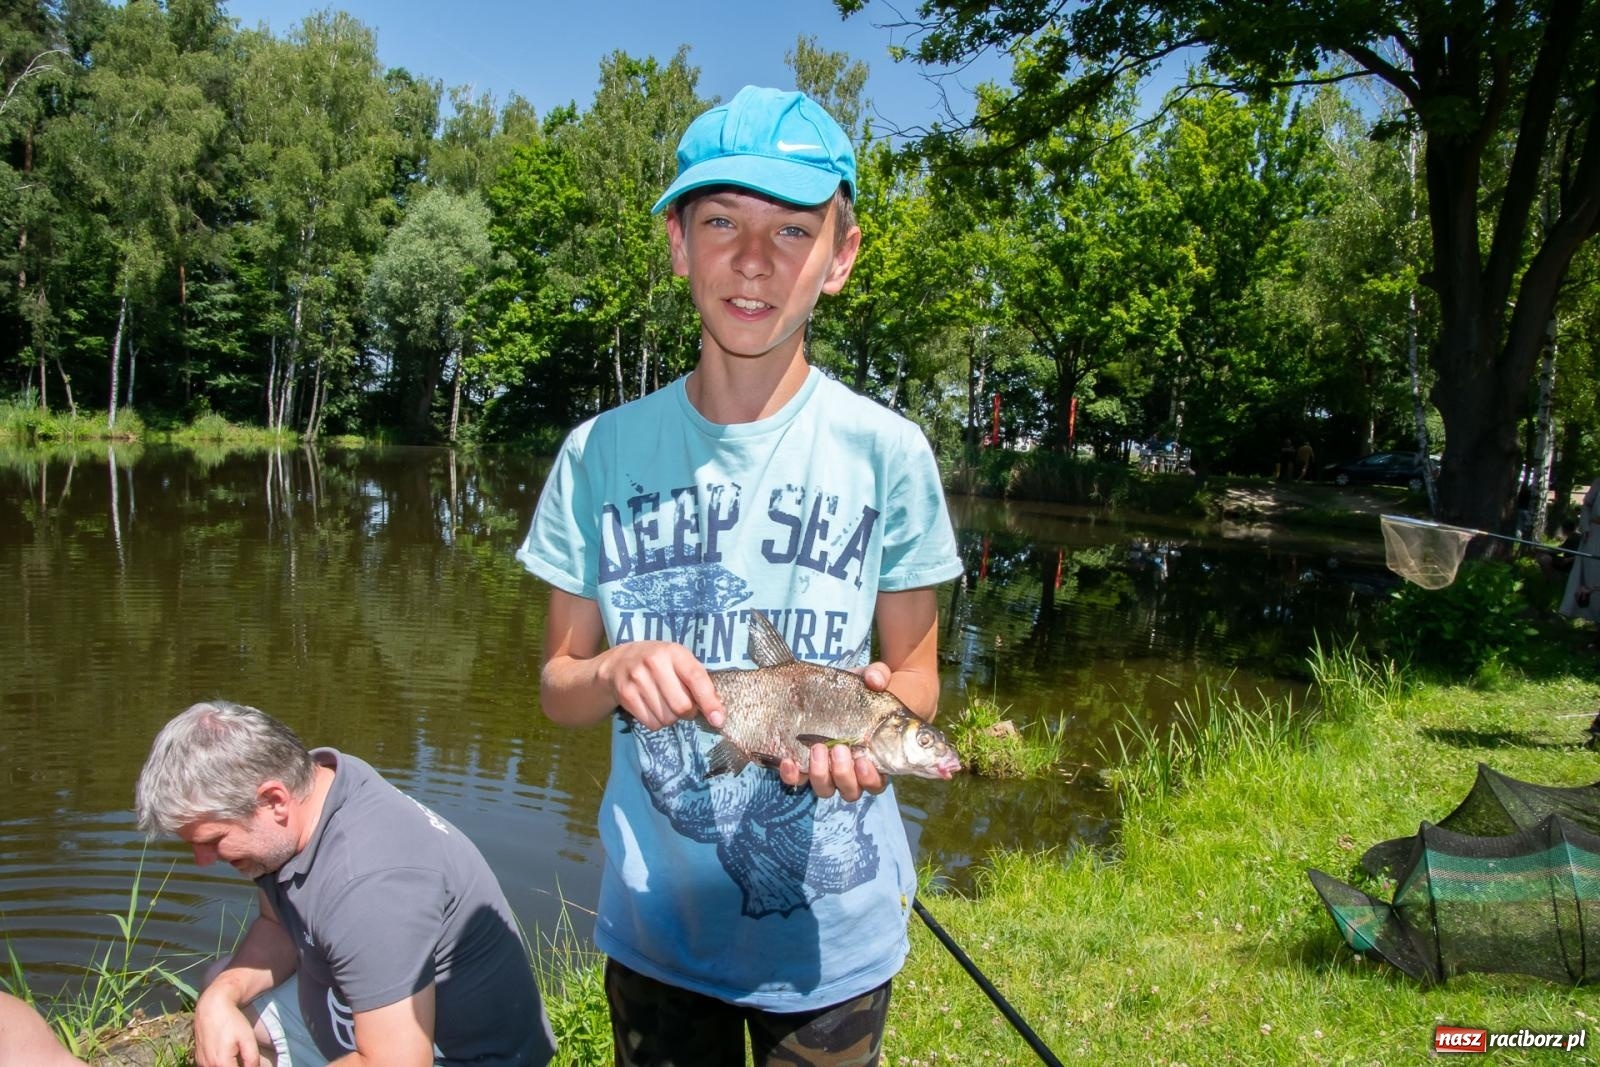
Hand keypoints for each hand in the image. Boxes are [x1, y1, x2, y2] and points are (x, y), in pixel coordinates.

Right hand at [192, 986, 261, 1066]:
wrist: (211, 1007)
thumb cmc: (232, 1021)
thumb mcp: (248, 1038)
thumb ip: (252, 1059)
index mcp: (222, 1063)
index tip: (250, 1061)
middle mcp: (208, 1066)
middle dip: (237, 1066)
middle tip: (243, 1055)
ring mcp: (202, 1063)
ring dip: (229, 1065)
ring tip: (236, 1053)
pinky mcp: (198, 1059)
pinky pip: (211, 1066)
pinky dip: (220, 1064)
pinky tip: (227, 1053)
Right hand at [599, 640, 724, 730]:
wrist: (617, 663)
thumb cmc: (659, 664)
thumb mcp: (678, 662)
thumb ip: (699, 681)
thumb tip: (717, 714)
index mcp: (673, 652)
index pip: (696, 678)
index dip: (709, 702)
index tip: (718, 719)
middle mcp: (654, 662)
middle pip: (682, 706)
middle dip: (688, 712)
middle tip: (684, 705)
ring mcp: (637, 678)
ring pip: (667, 718)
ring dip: (671, 718)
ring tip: (664, 702)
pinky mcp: (626, 694)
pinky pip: (651, 723)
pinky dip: (656, 722)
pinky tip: (652, 707)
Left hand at [777, 659, 891, 801]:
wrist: (834, 691)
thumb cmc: (859, 691)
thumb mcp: (871, 679)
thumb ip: (878, 676)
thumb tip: (875, 679)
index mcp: (872, 759)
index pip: (876, 782)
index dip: (870, 778)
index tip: (863, 761)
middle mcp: (849, 772)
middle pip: (849, 791)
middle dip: (843, 774)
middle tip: (839, 749)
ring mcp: (825, 771)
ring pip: (824, 789)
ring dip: (820, 774)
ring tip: (816, 749)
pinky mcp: (803, 765)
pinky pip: (797, 779)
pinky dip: (792, 775)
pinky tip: (788, 761)